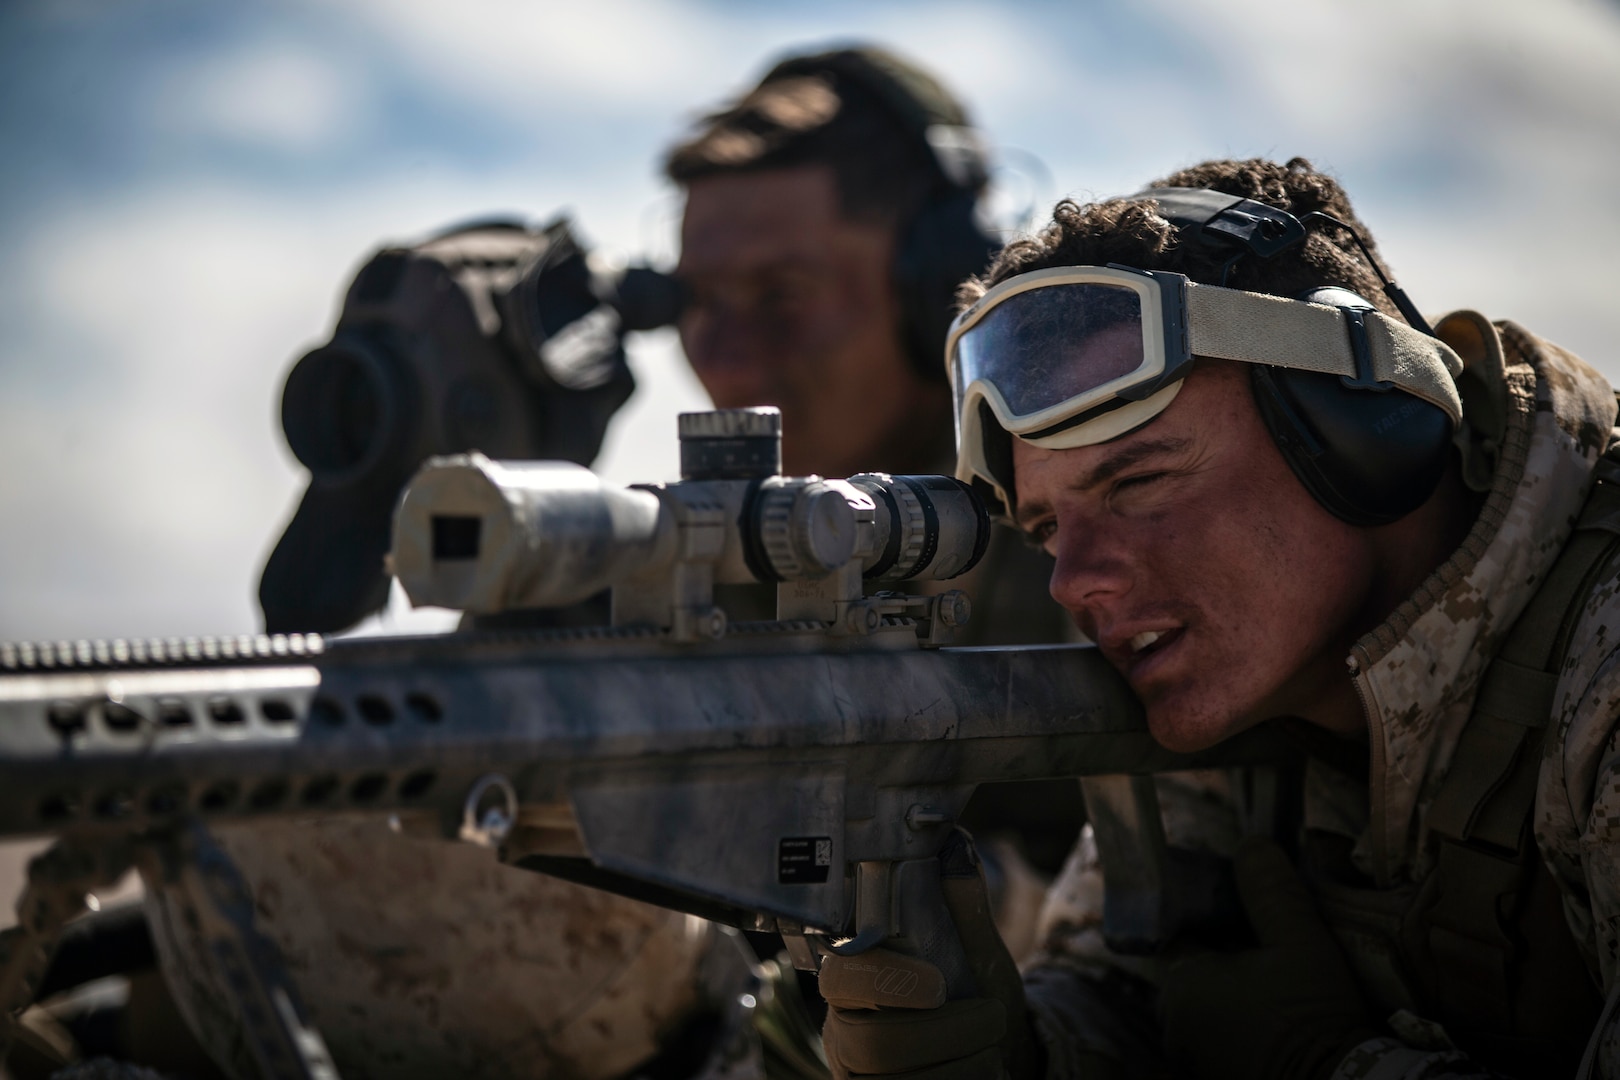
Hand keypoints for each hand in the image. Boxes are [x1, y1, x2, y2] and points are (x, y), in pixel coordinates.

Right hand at [818, 837, 1041, 1079]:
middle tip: (989, 1019)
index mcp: (856, 983)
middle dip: (944, 1033)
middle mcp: (846, 1032)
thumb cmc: (978, 999)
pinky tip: (981, 1071)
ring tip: (992, 1049)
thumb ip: (962, 906)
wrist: (1001, 1055)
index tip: (940, 985)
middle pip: (872, 1043)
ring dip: (962, 1067)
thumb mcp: (978, 954)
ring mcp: (861, 1074)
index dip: (884, 981)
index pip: (840, 977)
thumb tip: (952, 843)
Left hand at [1159, 837, 1376, 1079]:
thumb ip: (1270, 890)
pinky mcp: (1216, 1076)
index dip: (1212, 914)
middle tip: (1271, 941)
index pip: (1178, 933)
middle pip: (1193, 968)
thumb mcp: (1299, 940)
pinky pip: (1222, 1033)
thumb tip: (1251, 843)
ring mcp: (1192, 1057)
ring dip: (1236, 986)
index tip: (1246, 907)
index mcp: (1178, 986)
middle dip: (1226, 951)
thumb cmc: (1313, 1015)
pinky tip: (1280, 1010)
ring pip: (1209, 1002)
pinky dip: (1243, 1018)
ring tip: (1280, 973)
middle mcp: (1173, 1024)